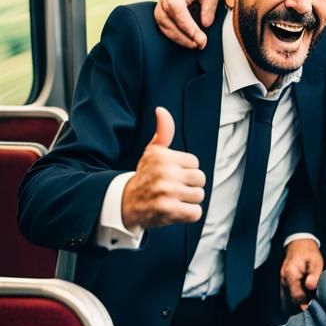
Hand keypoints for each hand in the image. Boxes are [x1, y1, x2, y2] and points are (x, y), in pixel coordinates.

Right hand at [121, 107, 204, 229]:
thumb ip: (163, 132)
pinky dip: (188, 215)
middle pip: (201, 179)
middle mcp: (165, 173)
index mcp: (162, 156)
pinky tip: (175, 210)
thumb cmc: (145, 176)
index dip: (185, 170)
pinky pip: (196, 213)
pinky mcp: (168, 210)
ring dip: (189, 201)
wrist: (124, 203)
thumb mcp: (152, 152)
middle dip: (190, 186)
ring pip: (199, 196)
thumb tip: (162, 110)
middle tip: (173, 188)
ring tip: (172, 199)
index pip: (195, 163)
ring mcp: (167, 192)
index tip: (171, 174)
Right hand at [154, 0, 219, 48]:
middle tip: (201, 44)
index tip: (202, 40)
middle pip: (170, 23)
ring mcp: (161, 9)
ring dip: (181, 39)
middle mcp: (164, 1)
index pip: (180, 15)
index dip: (190, 29)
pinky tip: (188, 41)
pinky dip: (176, 37)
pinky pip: (165, 29)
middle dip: (186, 37)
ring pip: (166, 28)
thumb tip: (205, 23)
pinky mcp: (162, 16)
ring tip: (196, 45)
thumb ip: (209, 7)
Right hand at [281, 239, 322, 309]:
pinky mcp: (284, 283)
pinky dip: (295, 299)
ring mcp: (282, 282)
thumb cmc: (309, 253)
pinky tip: (304, 299)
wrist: (299, 244)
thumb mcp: (316, 262)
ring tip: (308, 304)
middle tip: (312, 307)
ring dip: (297, 303)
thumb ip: (314, 275)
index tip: (314, 305)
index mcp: (291, 275)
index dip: (305, 303)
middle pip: (290, 301)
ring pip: (287, 300)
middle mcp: (284, 280)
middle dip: (301, 305)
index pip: (296, 296)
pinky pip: (287, 295)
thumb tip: (311, 286)